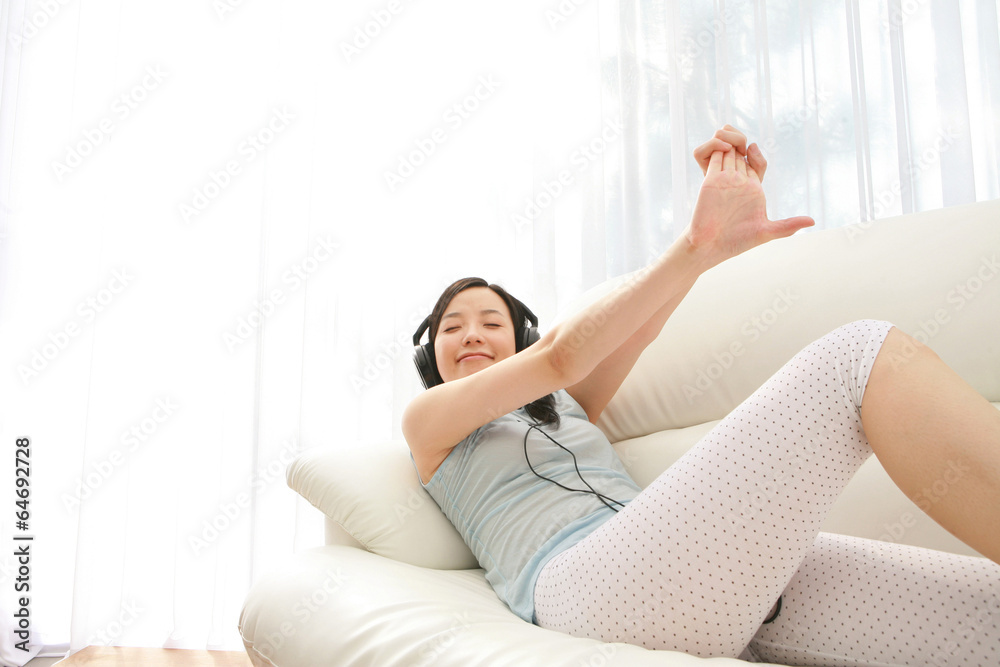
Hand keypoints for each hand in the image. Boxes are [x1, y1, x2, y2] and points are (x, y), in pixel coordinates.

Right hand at [684, 126, 812, 267]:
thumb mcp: (766, 232)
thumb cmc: (737, 241)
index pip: (756, 163)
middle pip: (741, 152)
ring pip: (726, 150)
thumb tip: (813, 222)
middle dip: (739, 141)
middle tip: (738, 143)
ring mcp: (723, 179)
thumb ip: (787, 225)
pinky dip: (715, 147)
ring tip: (729, 141)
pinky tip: (721, 147)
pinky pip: (712, 156)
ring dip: (728, 139)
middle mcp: (738, 181)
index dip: (755, 153)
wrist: (710, 246)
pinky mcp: (709, 179)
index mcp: (753, 188)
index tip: (751, 149)